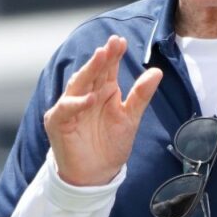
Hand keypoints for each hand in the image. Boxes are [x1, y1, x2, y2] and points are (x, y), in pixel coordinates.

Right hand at [44, 35, 162, 185]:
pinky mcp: (59, 122)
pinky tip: (92, 98)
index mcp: (103, 92)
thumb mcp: (131, 118)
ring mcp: (70, 107)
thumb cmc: (110, 145)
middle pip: (93, 72)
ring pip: (78, 84)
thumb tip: (157, 71)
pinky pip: (66, 109)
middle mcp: (85, 95)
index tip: (121, 41)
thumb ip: (141, 95)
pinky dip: (77, 103)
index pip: (108, 69)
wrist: (96, 175)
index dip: (114, 55)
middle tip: (112, 43)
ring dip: (89, 71)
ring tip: (102, 57)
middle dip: (102, 57)